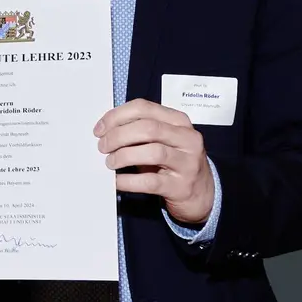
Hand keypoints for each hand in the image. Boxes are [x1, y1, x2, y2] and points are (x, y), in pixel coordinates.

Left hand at [96, 99, 213, 225]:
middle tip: (102, 146)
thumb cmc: (174, 162)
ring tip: (110, 162)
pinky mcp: (182, 186)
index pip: (144, 108)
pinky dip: (129, 180)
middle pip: (148, 128)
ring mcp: (188, 163)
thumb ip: (139, 131)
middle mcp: (187, 139)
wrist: (201, 193)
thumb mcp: (162, 140)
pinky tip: (117, 181)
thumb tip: (104, 130)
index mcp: (179, 121)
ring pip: (152, 152)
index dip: (117, 116)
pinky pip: (150, 181)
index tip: (100, 128)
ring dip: (124, 156)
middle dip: (118, 136)